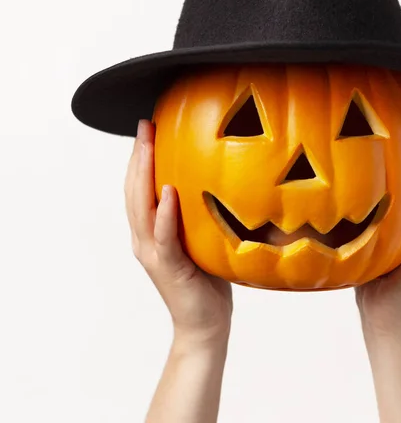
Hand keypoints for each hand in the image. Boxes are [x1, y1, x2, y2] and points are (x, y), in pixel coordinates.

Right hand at [125, 120, 232, 346]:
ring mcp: (153, 253)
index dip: (140, 157)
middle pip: (134, 191)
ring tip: (149, 144)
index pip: (139, 187)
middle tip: (144, 125)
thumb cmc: (208, 277)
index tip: (147, 127)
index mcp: (151, 231)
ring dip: (145, 174)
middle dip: (138, 156)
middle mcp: (145, 239)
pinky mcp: (168, 266)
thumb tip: (217, 177)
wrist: (205, 322)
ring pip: (142, 208)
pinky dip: (164, 214)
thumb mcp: (202, 236)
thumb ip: (198, 211)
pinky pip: (164, 237)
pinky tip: (168, 192)